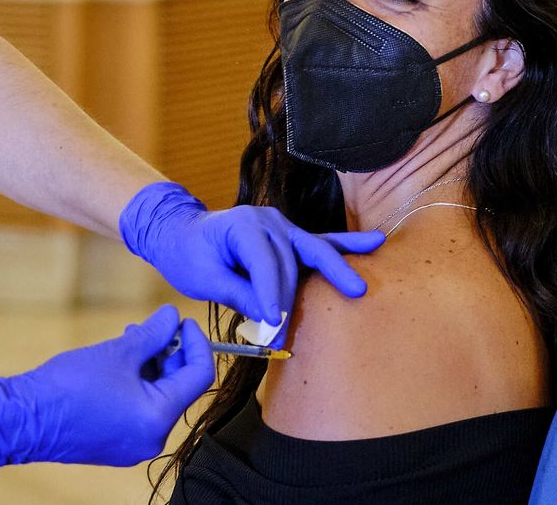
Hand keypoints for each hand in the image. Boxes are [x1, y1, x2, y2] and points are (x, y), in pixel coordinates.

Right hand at [0, 304, 212, 475]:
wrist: (24, 418)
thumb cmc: (69, 387)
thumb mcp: (118, 352)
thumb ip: (152, 334)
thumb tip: (172, 316)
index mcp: (158, 418)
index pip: (198, 377)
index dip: (196, 343)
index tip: (184, 321)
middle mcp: (152, 438)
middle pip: (177, 388)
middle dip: (169, 354)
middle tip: (153, 327)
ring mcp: (133, 445)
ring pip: (156, 398)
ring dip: (150, 367)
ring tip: (130, 341)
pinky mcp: (115, 443)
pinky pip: (138, 410)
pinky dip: (136, 385)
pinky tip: (118, 364)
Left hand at [119, 182, 384, 342]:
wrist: (181, 234)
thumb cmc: (188, 254)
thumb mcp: (202, 277)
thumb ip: (236, 293)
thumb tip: (268, 316)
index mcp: (241, 225)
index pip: (264, 262)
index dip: (270, 294)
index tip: (272, 324)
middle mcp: (267, 220)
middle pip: (289, 261)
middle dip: (289, 299)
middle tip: (284, 335)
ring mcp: (281, 225)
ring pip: (312, 251)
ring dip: (332, 273)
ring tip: (357, 288)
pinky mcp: (290, 235)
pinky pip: (321, 242)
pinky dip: (347, 244)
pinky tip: (375, 241)